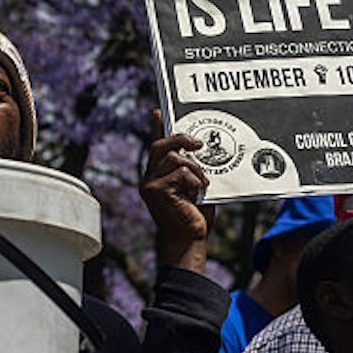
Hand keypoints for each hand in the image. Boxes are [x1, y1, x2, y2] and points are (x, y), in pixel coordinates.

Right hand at [141, 111, 208, 272]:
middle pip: (161, 146)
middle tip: (199, 143)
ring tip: (203, 183)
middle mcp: (149, 178)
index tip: (158, 111)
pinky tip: (199, 192)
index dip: (157, 128)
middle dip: (181, 139)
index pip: (156, 146)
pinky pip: (179, 172)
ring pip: (173, 158)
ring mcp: (150, 184)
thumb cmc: (194, 217)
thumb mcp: (195, 188)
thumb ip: (192, 171)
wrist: (188, 240)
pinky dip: (194, 179)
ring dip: (194, 168)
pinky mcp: (155, 191)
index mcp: (157, 176)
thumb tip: (201, 152)